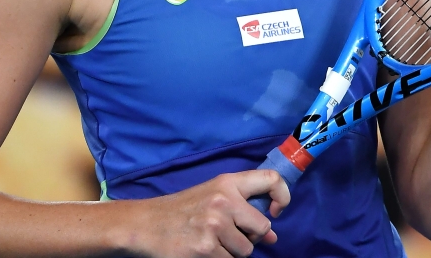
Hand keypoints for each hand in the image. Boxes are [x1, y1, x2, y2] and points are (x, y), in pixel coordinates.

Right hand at [127, 170, 289, 257]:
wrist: (147, 224)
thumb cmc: (183, 210)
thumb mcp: (213, 197)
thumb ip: (243, 210)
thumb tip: (273, 236)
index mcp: (227, 182)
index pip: (271, 179)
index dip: (283, 196)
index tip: (276, 211)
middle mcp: (224, 200)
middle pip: (262, 227)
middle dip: (250, 236)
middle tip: (228, 234)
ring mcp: (215, 225)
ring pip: (247, 250)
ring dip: (233, 252)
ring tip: (211, 241)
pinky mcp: (206, 249)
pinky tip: (203, 250)